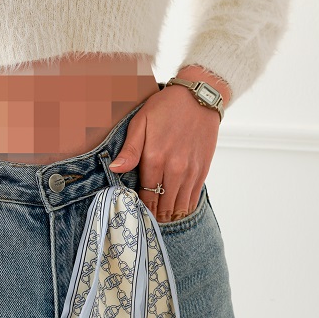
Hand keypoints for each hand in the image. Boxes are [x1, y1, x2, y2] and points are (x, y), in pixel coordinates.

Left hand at [109, 81, 221, 222]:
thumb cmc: (165, 107)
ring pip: (178, 205)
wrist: (199, 97)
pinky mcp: (203, 169)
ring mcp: (191, 171)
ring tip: (158, 219)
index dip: (139, 207)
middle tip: (144, 221)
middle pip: (162, 205)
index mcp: (155, 159)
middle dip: (153, 215)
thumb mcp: (140, 122)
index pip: (145, 195)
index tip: (133, 212)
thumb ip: (129, 150)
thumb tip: (115, 169)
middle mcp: (174, 169)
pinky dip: (183, 207)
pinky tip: (176, 211)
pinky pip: (193, 198)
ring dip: (168, 215)